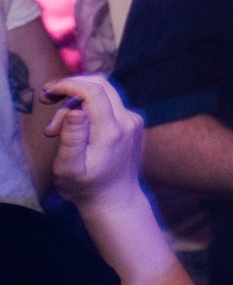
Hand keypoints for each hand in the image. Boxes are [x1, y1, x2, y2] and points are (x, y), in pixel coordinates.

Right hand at [40, 75, 144, 210]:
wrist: (115, 200)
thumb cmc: (86, 188)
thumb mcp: (69, 168)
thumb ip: (72, 137)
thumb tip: (75, 110)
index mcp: (112, 131)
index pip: (94, 91)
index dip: (69, 84)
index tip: (48, 91)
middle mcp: (128, 121)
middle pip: (101, 84)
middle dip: (71, 87)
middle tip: (47, 100)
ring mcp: (134, 121)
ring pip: (103, 94)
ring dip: (76, 102)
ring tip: (55, 130)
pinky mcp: (133, 123)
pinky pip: (109, 104)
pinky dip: (88, 109)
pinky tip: (74, 129)